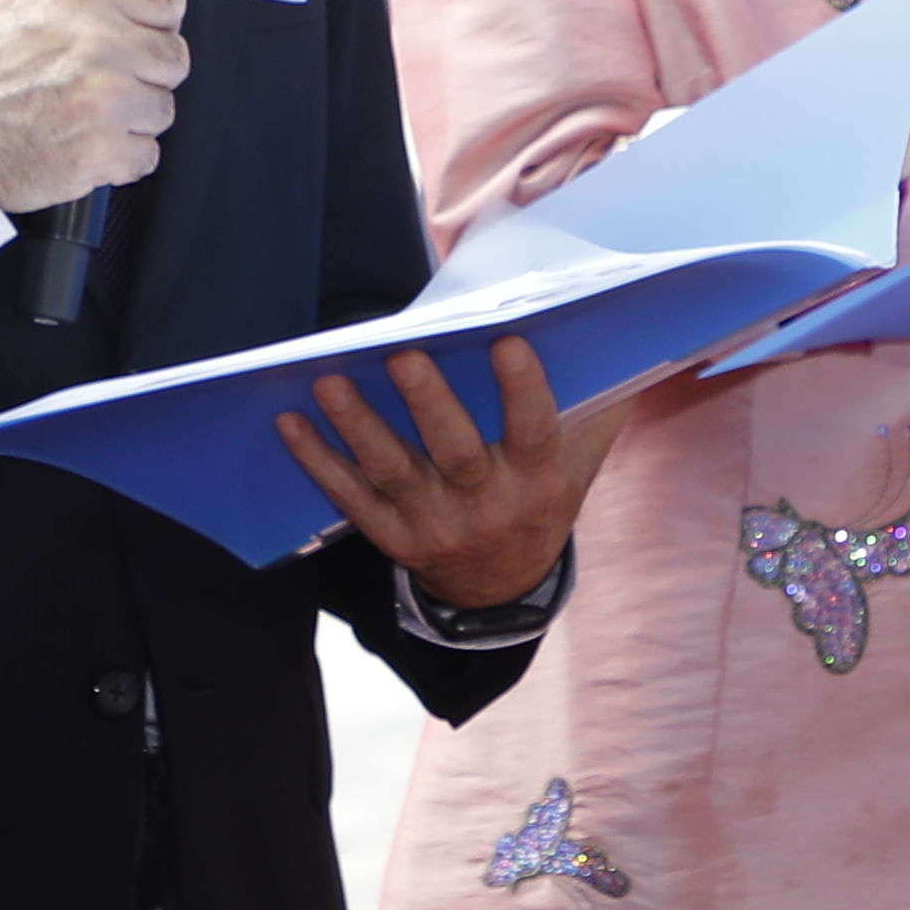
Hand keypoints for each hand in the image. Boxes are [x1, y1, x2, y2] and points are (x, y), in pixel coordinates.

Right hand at [0, 0, 188, 213]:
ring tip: (87, 115)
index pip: (168, 2)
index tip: (148, 33)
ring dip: (133, 116)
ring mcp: (106, 102)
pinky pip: (146, 155)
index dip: (157, 21)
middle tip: (112, 80)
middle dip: (147, 71)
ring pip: (162, 109)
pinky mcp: (101, 154)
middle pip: (174, 58)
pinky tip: (84, 143)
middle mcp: (102, 46)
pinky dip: (121, 157)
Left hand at [275, 333, 639, 610]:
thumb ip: (597, 399)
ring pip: (394, 473)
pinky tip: (290, 422)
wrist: (504, 584)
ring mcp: (438, 526)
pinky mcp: (395, 538)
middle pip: (456, 453)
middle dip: (429, 404)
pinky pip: (352, 499)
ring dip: (358, 427)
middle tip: (403, 355)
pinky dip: (319, 461)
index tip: (509, 340)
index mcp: (541, 481)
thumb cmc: (545, 492)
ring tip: (328, 381)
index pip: (535, 433)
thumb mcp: (582, 456)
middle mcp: (489, 507)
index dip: (523, 390)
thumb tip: (619, 326)